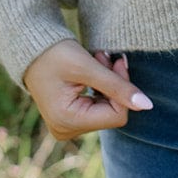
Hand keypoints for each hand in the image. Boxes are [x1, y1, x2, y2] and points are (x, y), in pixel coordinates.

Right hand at [21, 39, 152, 141]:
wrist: (30, 47)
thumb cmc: (55, 53)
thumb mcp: (88, 67)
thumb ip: (117, 86)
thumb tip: (147, 105)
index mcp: (68, 122)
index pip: (117, 115)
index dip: (124, 89)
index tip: (118, 61)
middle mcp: (66, 130)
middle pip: (111, 113)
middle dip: (114, 84)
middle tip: (105, 56)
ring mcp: (67, 127)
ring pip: (107, 109)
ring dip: (108, 83)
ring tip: (97, 59)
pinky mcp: (70, 119)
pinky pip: (97, 107)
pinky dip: (100, 88)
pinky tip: (93, 69)